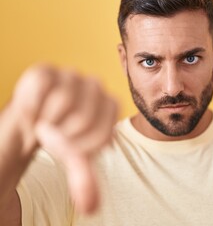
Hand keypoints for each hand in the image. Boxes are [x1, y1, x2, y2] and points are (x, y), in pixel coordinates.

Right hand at [10, 64, 118, 213]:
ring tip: (47, 121)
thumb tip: (90, 208)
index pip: (103, 133)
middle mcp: (95, 85)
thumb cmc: (62, 137)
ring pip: (63, 103)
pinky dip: (34, 109)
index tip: (71, 147)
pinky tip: (35, 110)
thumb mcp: (76, 158)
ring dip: (48, 122)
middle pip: (83, 118)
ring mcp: (71, 75)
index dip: (82, 148)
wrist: (35, 122)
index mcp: (111, 104)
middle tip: (56, 134)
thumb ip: (85, 179)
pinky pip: (42, 91)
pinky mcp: (46, 70)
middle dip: (63, 136)